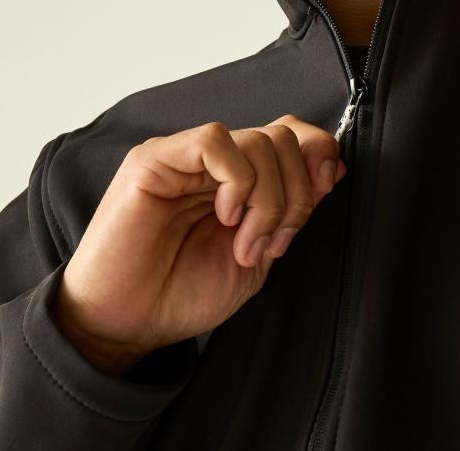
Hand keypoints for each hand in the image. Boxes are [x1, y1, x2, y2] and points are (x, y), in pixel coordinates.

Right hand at [53, 114, 345, 375]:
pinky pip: (215, 141)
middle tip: (273, 242)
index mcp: (240, 176)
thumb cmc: (183, 293)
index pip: (291, 133)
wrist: (127, 325)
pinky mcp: (154, 159)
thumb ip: (293, 210)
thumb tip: (333, 167)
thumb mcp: (259, 254)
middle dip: (296, 194)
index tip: (324, 191)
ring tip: (244, 243)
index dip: (318, 154)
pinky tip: (224, 216)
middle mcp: (215, 160)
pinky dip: (236, 181)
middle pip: (284, 138)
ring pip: (258, 140)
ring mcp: (184, 155)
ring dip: (268, 199)